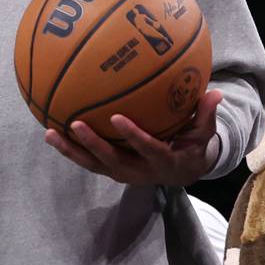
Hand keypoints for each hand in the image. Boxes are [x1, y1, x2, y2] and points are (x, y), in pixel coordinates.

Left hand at [44, 89, 223, 186]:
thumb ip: (205, 114)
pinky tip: (51, 132)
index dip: (133, 136)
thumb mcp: (203, 133)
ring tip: (49, 133)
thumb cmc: (192, 145)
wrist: (183, 172)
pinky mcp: (110, 170)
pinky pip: (87, 161)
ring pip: (93, 165)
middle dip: (93, 145)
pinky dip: (69, 149)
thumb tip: (215, 92)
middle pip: (112, 161)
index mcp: (163, 161)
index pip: (148, 149)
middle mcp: (139, 171)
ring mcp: (122, 173)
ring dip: (71, 150)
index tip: (117, 118)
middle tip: (75, 125)